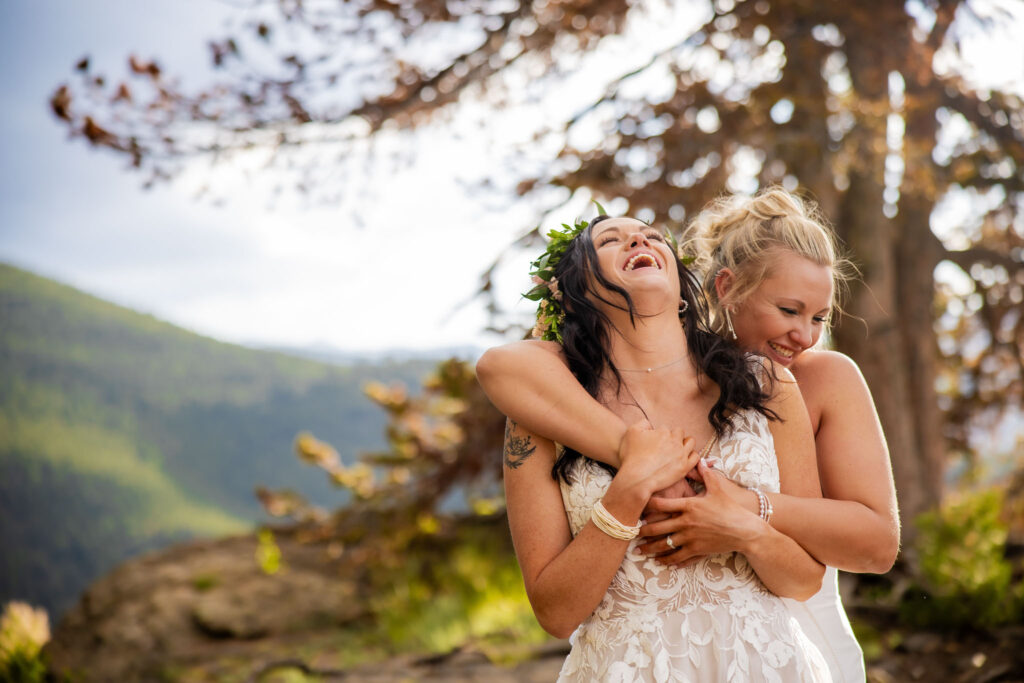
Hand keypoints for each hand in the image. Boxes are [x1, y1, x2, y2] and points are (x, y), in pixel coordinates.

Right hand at [611, 424, 698, 501]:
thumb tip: (650, 424)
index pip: (665, 428)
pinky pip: (695, 456)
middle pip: (680, 432)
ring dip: (684, 443)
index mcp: (663, 432)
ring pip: (691, 442)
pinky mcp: (684, 468)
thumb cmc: (632, 457)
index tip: (655, 442)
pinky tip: (683, 458)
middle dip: (674, 436)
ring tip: (676, 450)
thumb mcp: (631, 432)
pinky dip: (691, 455)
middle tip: (666, 445)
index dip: (659, 434)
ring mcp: (681, 455)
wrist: (637, 479)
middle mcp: (675, 441)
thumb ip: (642, 423)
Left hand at [637, 459, 763, 566]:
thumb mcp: (718, 489)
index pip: (662, 505)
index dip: (647, 505)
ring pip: (665, 545)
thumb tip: (699, 459)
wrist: (745, 531)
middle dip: (643, 531)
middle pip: (658, 527)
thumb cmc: (731, 508)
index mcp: (689, 505)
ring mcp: (691, 538)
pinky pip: (679, 557)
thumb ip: (705, 474)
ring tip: (639, 551)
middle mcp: (687, 522)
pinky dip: (668, 560)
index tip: (636, 506)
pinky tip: (660, 562)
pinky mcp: (697, 550)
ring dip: (650, 549)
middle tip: (630, 532)